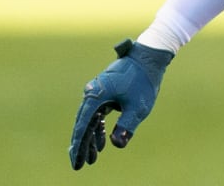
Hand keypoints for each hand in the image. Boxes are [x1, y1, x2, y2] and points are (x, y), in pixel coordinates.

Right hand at [68, 39, 173, 169]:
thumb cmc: (143, 81)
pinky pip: (97, 114)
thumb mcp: (138, 107)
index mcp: (97, 95)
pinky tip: (102, 143)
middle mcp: (93, 93)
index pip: (84, 124)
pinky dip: (98, 128)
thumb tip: (117, 144)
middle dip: (81, 145)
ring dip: (90, 139)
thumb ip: (126, 126)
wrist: (148, 58)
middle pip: (83, 124)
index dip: (79, 144)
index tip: (76, 159)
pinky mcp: (104, 94)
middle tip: (79, 164)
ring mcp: (98, 93)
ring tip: (92, 159)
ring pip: (89, 120)